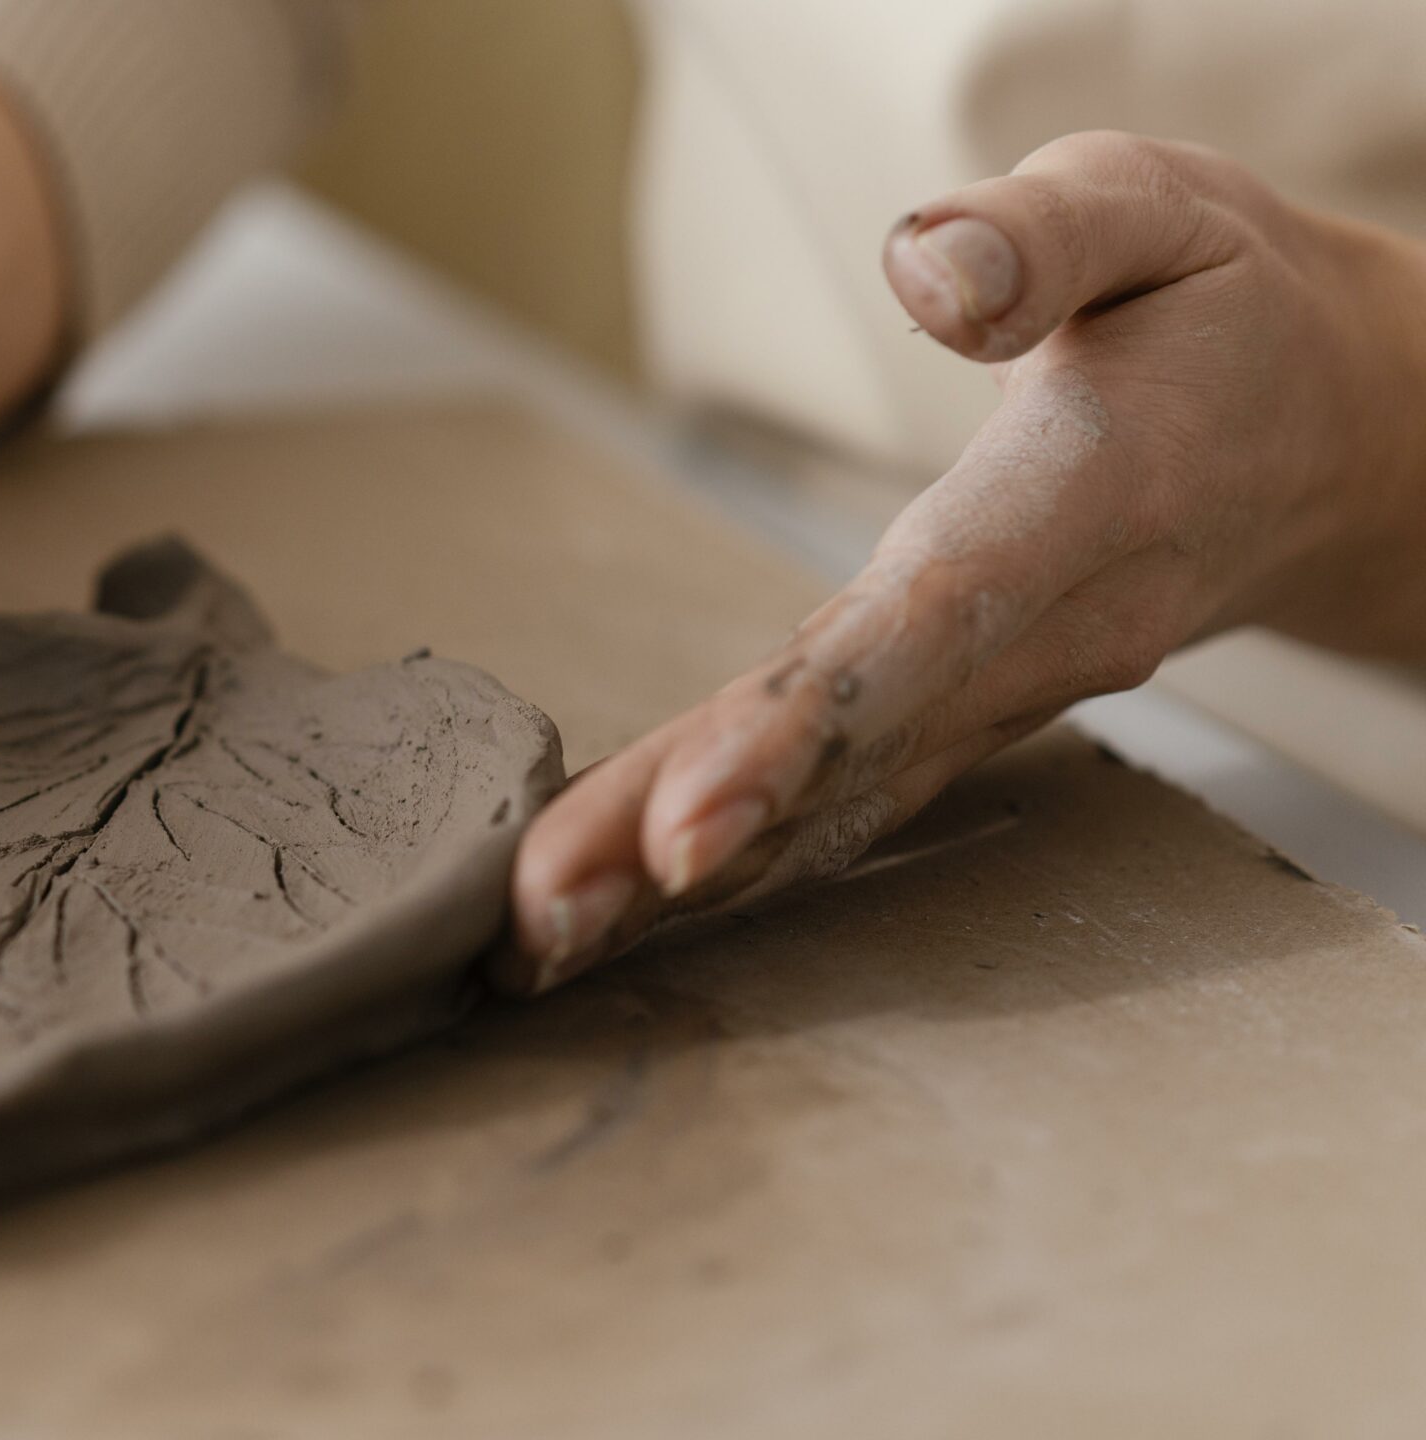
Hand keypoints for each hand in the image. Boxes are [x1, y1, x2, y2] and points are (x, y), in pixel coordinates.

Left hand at [499, 130, 1425, 993]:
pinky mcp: (973, 714)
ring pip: (838, 800)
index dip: (797, 731)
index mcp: (1082, 502)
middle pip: (845, 752)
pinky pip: (850, 799)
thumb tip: (926, 272)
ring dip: (685, 880)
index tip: (684, 826)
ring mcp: (1010, 695)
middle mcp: (1043, 631)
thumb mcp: (1155, 209)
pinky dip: (742, 862)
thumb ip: (1042, 236)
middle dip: (687, 837)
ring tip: (542, 946)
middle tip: (540, 920)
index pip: (923, 630)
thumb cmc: (1222, 309)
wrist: (1349, 431)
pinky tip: (631, 910)